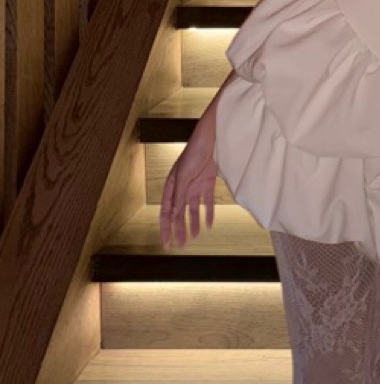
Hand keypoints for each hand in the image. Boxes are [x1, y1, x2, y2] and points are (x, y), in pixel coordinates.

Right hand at [159, 104, 217, 247]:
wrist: (211, 138)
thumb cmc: (193, 152)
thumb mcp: (183, 175)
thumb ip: (178, 195)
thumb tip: (172, 216)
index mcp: (171, 185)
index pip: (166, 211)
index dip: (165, 227)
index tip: (165, 243)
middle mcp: (182, 187)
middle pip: (179, 213)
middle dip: (178, 229)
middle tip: (180, 245)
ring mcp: (195, 185)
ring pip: (192, 209)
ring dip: (192, 223)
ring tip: (193, 237)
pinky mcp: (208, 183)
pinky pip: (207, 202)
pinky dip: (208, 213)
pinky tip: (209, 224)